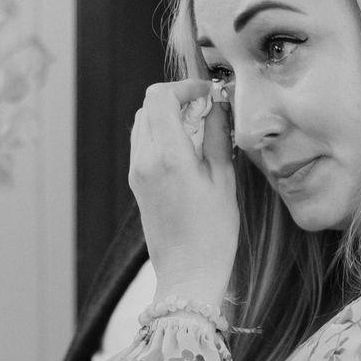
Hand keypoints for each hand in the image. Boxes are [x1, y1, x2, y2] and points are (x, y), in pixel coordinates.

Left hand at [129, 79, 238, 306]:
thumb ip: (217, 135)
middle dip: (177, 99)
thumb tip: (216, 104)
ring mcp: (137, 172)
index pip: (161, 97)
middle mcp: (145, 160)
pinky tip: (186, 150)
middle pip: (149, 105)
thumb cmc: (212, 233)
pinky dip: (161, 135)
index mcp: (168, 156)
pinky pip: (143, 144)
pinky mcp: (136, 183)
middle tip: (206, 110)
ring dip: (168, 116)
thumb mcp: (223, 179)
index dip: (185, 86)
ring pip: (143, 122)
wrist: (188, 274)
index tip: (208, 93)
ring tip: (198, 130)